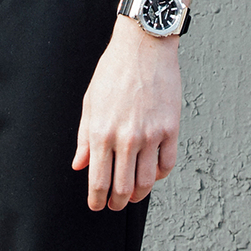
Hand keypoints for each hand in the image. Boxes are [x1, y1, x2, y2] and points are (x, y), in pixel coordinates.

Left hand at [72, 16, 182, 210]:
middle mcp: (127, 138)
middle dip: (117, 202)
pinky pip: (167, 164)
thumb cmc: (113, 70)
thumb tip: (79, 164)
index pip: (98, 180)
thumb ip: (84, 137)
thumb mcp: (90, 102)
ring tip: (133, 195)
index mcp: (102, 132)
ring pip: (147, 182)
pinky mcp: (171, 128)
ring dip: (139, 194)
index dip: (97, 199)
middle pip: (123, 187)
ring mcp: (151, 135)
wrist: (143, 45)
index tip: (97, 205)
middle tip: (114, 205)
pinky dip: (160, 175)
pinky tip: (153, 174)